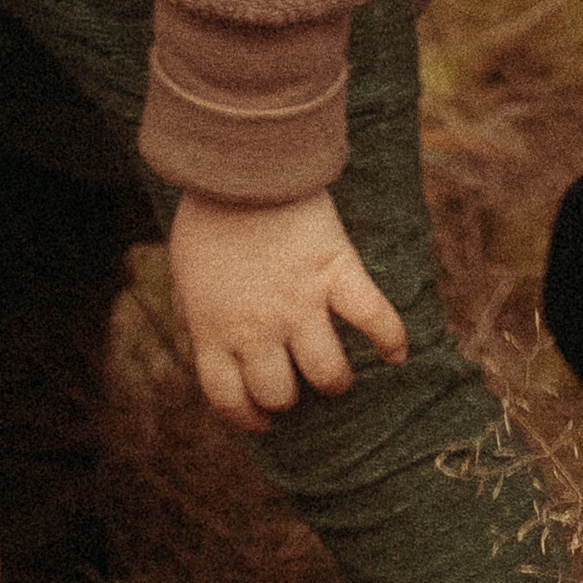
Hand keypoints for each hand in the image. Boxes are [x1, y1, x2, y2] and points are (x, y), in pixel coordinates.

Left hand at [168, 188, 409, 432]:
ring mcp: (301, 303)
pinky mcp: (336, 272)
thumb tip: (209, 343)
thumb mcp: (185, 273)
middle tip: (297, 380)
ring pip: (327, 373)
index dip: (248, 419)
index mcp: (215, 330)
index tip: (263, 420)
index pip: (230, 400)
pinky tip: (397, 353)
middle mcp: (259, 328)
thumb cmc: (208, 215)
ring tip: (337, 374)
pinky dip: (391, 339)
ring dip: (334, 380)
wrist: (241, 162)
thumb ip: (198, 314)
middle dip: (290, 397)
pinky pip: (374, 317)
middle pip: (280, 394)